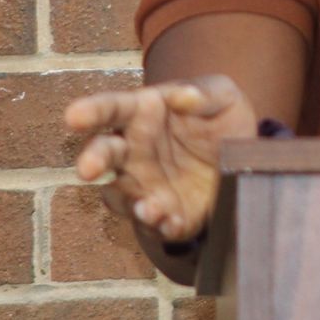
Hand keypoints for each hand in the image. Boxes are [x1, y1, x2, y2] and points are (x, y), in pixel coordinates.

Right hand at [65, 73, 256, 242]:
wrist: (245, 157)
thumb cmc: (220, 117)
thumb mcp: (222, 96)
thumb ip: (204, 94)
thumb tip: (185, 96)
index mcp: (143, 112)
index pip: (113, 108)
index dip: (92, 111)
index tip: (73, 116)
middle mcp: (134, 150)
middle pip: (104, 153)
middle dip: (93, 160)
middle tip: (87, 169)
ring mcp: (144, 184)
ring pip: (121, 196)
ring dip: (129, 202)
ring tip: (148, 206)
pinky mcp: (164, 213)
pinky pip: (153, 224)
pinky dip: (159, 226)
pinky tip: (170, 222)